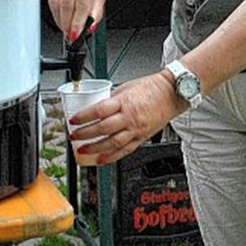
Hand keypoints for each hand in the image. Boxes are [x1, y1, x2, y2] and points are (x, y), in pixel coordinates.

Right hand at [46, 0, 108, 41]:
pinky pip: (51, 1)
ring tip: (66, 30)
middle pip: (66, 4)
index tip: (75, 35)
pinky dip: (55, 13)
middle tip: (70, 36)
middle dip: (67, 23)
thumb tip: (90, 26)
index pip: (81, 4)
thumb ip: (97, 12)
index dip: (77, 22)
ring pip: (55, 4)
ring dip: (60, 20)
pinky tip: (61, 19)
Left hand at [66, 71, 181, 165]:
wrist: (171, 93)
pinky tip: (101, 159)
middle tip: (74, 136)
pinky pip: (125, 150)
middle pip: (103, 128)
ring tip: (83, 150)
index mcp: (124, 102)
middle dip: (85, 134)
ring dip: (95, 148)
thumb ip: (112, 98)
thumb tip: (98, 105)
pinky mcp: (142, 137)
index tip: (73, 120)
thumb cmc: (152, 87)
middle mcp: (130, 117)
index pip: (99, 111)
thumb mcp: (127, 87)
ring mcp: (136, 129)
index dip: (83, 116)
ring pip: (112, 143)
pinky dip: (112, 156)